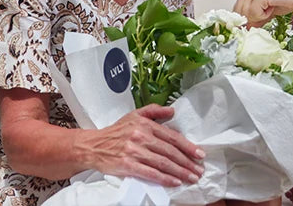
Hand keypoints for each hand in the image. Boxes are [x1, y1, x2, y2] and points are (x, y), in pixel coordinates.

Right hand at [79, 104, 204, 186]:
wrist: (92, 145)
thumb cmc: (116, 131)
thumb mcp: (135, 114)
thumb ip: (154, 110)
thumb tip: (172, 111)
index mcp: (146, 124)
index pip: (172, 137)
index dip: (187, 146)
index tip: (199, 154)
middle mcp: (141, 137)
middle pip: (170, 151)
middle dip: (187, 162)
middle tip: (199, 170)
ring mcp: (134, 151)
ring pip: (162, 163)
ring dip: (179, 171)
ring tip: (191, 177)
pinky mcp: (127, 165)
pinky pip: (149, 173)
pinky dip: (164, 178)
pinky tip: (174, 182)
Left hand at [235, 0, 292, 24]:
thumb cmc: (288, 0)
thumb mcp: (268, 11)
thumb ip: (255, 17)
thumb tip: (246, 29)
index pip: (238, 8)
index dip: (243, 19)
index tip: (249, 26)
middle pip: (240, 11)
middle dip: (251, 19)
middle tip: (266, 15)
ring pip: (246, 13)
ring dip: (259, 17)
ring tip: (271, 9)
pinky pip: (254, 13)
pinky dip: (264, 15)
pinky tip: (273, 7)